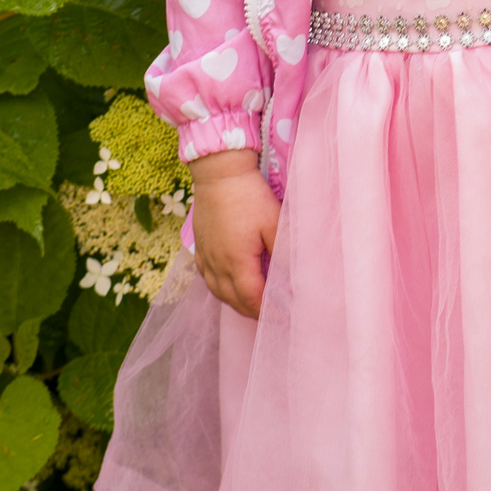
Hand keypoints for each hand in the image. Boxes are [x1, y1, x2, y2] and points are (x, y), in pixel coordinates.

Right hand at [188, 149, 280, 317]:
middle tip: (270, 317)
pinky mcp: (199, 247)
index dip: (267, 312)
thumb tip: (291, 277)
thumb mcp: (274, 223)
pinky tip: (228, 285)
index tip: (281, 318)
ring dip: (235, 302)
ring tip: (251, 306)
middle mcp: (217, 264)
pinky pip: (207, 277)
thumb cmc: (249, 196)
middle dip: (251, 312)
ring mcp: (205, 256)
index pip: (252, 299)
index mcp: (237, 261)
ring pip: (217, 291)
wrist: (219, 173)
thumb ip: (282, 253)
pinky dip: (220, 287)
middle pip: (233, 300)